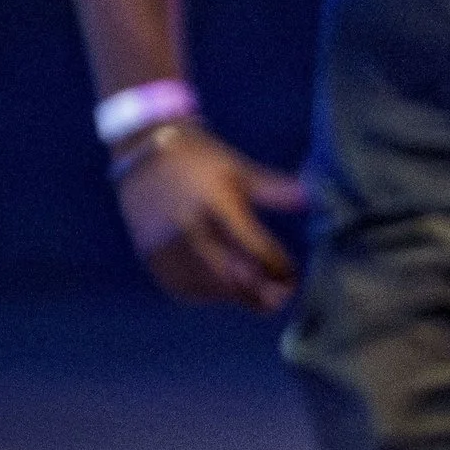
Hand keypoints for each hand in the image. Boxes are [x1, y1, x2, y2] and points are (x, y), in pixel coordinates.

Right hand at [114, 126, 306, 311]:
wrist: (140, 151)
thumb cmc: (197, 159)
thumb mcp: (236, 167)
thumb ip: (272, 187)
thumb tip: (310, 195)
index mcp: (214, 202)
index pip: (254, 246)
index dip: (277, 265)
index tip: (291, 273)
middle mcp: (188, 227)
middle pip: (231, 275)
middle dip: (260, 291)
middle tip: (280, 298)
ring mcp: (166, 245)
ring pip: (208, 287)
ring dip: (238, 296)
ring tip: (259, 298)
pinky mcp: (152, 257)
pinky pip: (184, 288)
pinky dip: (209, 295)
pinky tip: (226, 291)